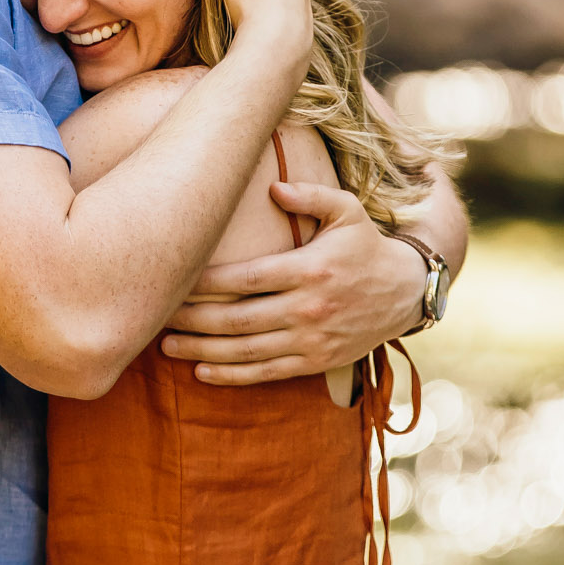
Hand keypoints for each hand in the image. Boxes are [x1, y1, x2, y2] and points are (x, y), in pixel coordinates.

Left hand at [159, 183, 427, 384]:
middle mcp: (308, 309)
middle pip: (237, 318)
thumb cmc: (366, 245)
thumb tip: (273, 188)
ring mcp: (311, 341)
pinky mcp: (315, 363)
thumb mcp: (347, 210)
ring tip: (166, 345)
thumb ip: (310, 195)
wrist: (405, 292)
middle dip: (193, 319)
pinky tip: (201, 371)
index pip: (247, 278)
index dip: (207, 282)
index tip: (175, 279)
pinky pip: (266, 374)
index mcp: (310, 270)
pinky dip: (232, 376)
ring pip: (246, 351)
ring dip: (202, 350)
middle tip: (157, 313)